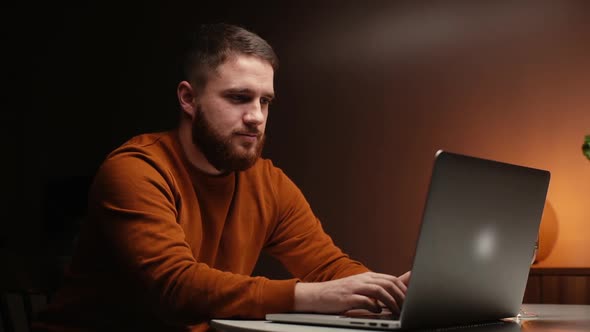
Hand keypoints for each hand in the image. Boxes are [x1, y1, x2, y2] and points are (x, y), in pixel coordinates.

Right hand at [294, 271, 410, 314]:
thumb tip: (396, 289)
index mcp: (367, 277)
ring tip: (397, 311)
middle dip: (401, 296)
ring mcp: (355, 287)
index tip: (412, 300)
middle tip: (408, 307)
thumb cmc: (340, 293)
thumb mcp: (360, 287)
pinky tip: (378, 311)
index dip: (404, 289)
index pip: (392, 279)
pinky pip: (365, 300)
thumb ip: (377, 287)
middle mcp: (362, 279)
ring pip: (380, 290)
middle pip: (388, 283)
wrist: (316, 295)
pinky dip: (374, 306)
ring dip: (391, 302)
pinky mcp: (347, 298)